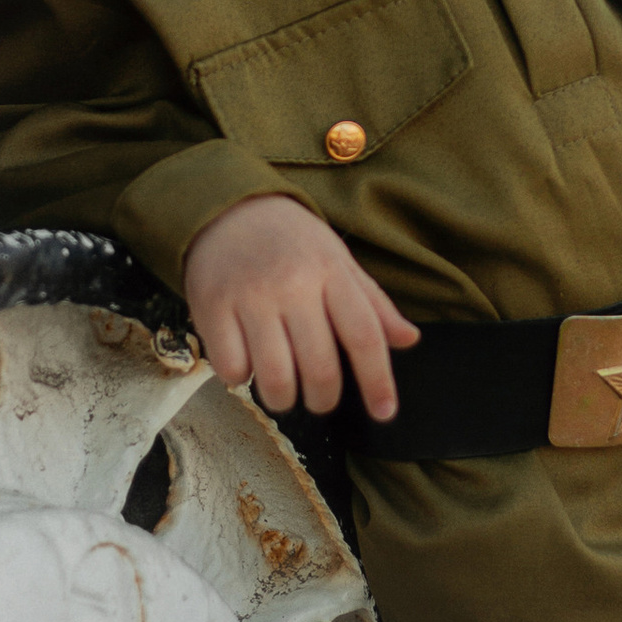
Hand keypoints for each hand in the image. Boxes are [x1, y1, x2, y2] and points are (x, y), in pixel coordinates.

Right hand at [183, 195, 419, 421]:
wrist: (226, 208)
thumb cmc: (291, 241)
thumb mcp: (338, 260)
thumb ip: (372, 304)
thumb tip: (409, 339)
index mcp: (332, 272)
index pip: (365, 336)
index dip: (378, 381)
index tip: (385, 413)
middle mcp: (293, 284)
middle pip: (321, 368)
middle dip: (325, 399)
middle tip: (320, 399)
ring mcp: (251, 296)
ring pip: (276, 378)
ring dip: (284, 399)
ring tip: (283, 391)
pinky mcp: (212, 307)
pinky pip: (232, 368)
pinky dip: (241, 379)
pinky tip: (246, 363)